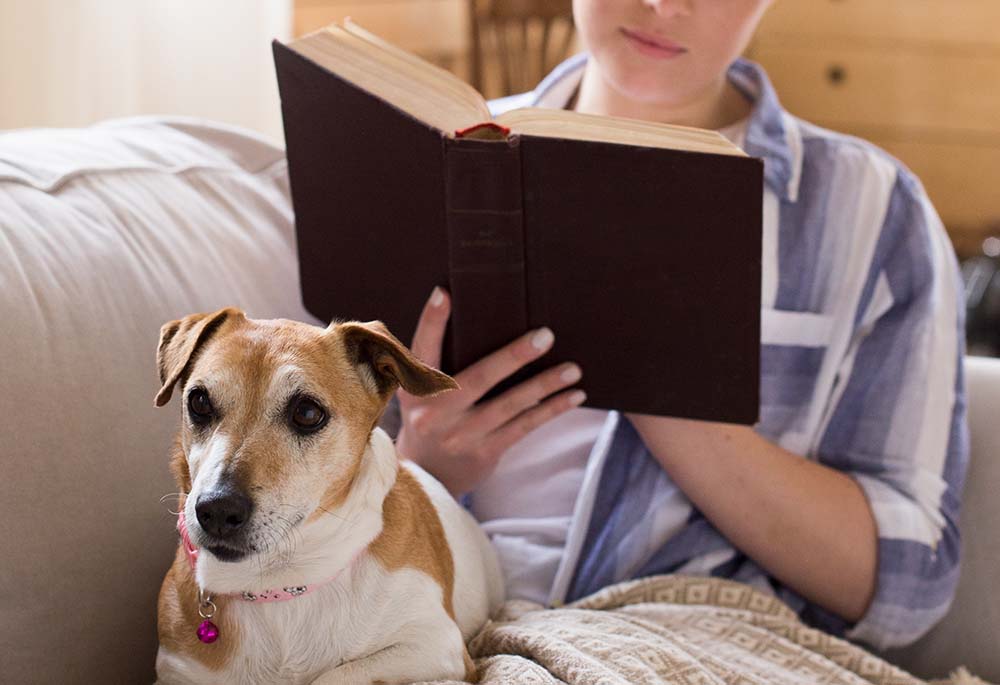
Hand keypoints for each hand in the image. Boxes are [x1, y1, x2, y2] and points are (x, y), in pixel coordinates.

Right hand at [394, 286, 585, 496]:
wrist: (425, 476)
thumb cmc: (432, 417)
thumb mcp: (420, 391)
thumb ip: (436, 360)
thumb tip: (474, 314)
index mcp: (416, 387)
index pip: (422, 348)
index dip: (431, 321)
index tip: (445, 293)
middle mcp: (434, 411)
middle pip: (479, 378)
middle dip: (514, 356)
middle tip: (546, 336)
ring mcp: (460, 435)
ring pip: (509, 404)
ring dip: (545, 385)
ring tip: (573, 370)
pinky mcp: (484, 452)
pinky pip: (523, 426)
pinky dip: (550, 410)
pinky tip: (573, 396)